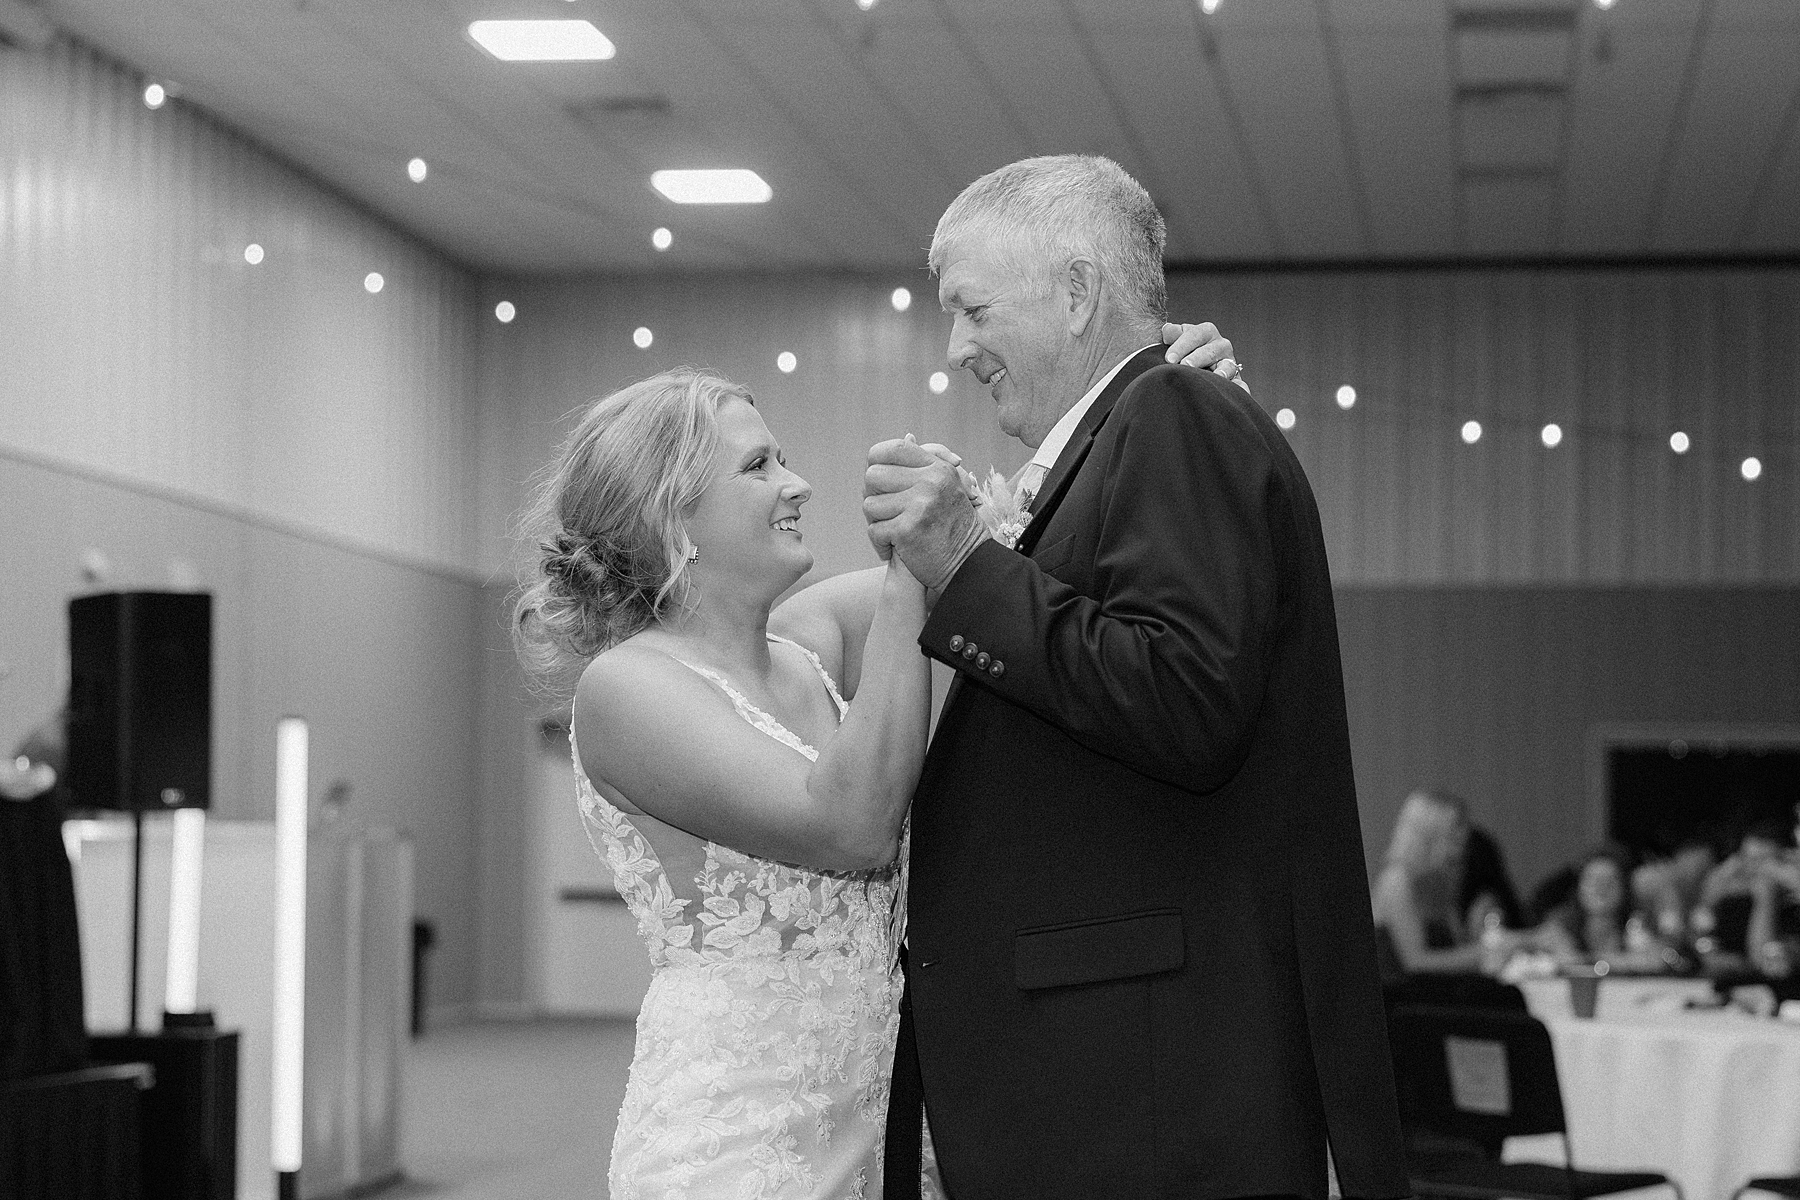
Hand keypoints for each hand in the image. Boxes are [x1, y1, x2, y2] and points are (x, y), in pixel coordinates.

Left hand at [864, 436, 988, 589]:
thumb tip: (908, 435)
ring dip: (876, 523)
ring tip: (893, 534)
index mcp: (938, 468)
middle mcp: (930, 482)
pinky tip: (892, 550)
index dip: (877, 461)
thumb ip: (926, 464)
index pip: (893, 448)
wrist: (969, 565)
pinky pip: (874, 531)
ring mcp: (919, 505)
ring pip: (869, 505)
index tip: (879, 480)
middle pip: (873, 476)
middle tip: (885, 514)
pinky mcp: (908, 529)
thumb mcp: (948, 487)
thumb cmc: (954, 527)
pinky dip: (880, 545)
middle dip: (873, 497)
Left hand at [1161, 320, 1249, 392]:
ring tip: (1214, 376)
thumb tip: (1167, 330)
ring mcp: (1229, 362)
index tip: (1169, 358)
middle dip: (1197, 358)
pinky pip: (1238, 383)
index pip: (1194, 335)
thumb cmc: (1184, 351)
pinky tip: (1235, 389)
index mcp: (1206, 332)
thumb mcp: (1177, 339)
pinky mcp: (1235, 379)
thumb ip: (1172, 334)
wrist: (1196, 367)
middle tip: (1185, 366)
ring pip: (1226, 366)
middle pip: (1209, 351)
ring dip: (1220, 371)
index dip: (1181, 346)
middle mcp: (1221, 345)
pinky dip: (1239, 386)